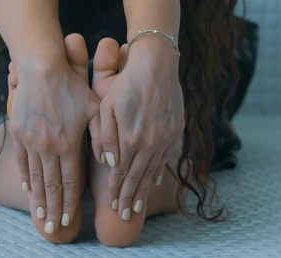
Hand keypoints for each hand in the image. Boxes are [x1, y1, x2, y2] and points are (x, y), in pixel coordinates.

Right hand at [7, 35, 100, 233]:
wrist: (41, 68)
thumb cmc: (72, 86)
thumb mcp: (95, 108)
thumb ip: (102, 136)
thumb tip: (109, 160)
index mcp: (69, 144)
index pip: (69, 182)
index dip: (70, 203)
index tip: (69, 221)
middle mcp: (48, 147)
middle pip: (50, 186)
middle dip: (53, 209)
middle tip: (53, 228)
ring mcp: (31, 140)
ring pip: (34, 177)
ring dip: (38, 199)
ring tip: (40, 215)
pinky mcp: (18, 132)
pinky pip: (21, 161)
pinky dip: (25, 177)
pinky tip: (27, 189)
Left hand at [92, 35, 184, 219]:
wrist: (156, 64)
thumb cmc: (125, 83)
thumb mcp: (106, 107)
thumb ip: (104, 137)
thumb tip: (108, 163)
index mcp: (130, 138)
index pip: (121, 172)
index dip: (116, 190)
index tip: (113, 206)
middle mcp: (149, 142)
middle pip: (138, 176)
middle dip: (131, 197)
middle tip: (125, 215)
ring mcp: (165, 137)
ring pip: (154, 170)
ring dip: (145, 189)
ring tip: (139, 206)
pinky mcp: (176, 130)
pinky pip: (166, 156)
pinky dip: (159, 170)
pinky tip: (156, 180)